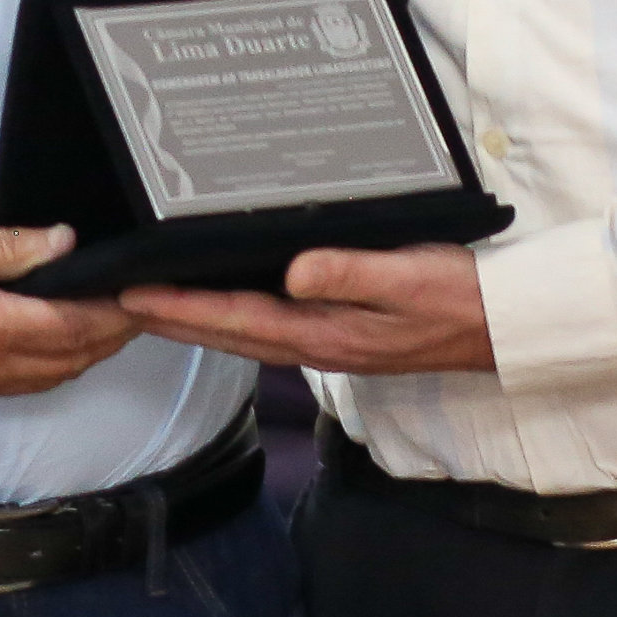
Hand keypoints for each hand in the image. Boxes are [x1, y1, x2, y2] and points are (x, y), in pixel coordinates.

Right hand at [0, 224, 132, 406]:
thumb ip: (7, 248)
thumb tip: (63, 243)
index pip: (72, 328)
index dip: (115, 314)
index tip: (141, 293)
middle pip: (71, 361)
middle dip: (111, 336)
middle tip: (138, 305)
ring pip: (50, 379)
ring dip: (86, 354)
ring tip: (108, 319)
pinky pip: (22, 386)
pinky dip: (53, 366)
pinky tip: (57, 339)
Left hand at [119, 243, 495, 375]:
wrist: (499, 327)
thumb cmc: (458, 299)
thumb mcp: (409, 278)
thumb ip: (352, 274)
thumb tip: (294, 271)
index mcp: (324, 333)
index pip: (236, 319)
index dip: (182, 307)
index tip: (134, 294)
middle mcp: (316, 345)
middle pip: (225, 333)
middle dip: (170, 319)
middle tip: (117, 301)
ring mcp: (326, 344)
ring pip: (242, 334)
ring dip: (195, 320)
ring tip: (151, 303)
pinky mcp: (338, 335)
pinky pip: (268, 329)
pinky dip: (232, 317)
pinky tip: (222, 303)